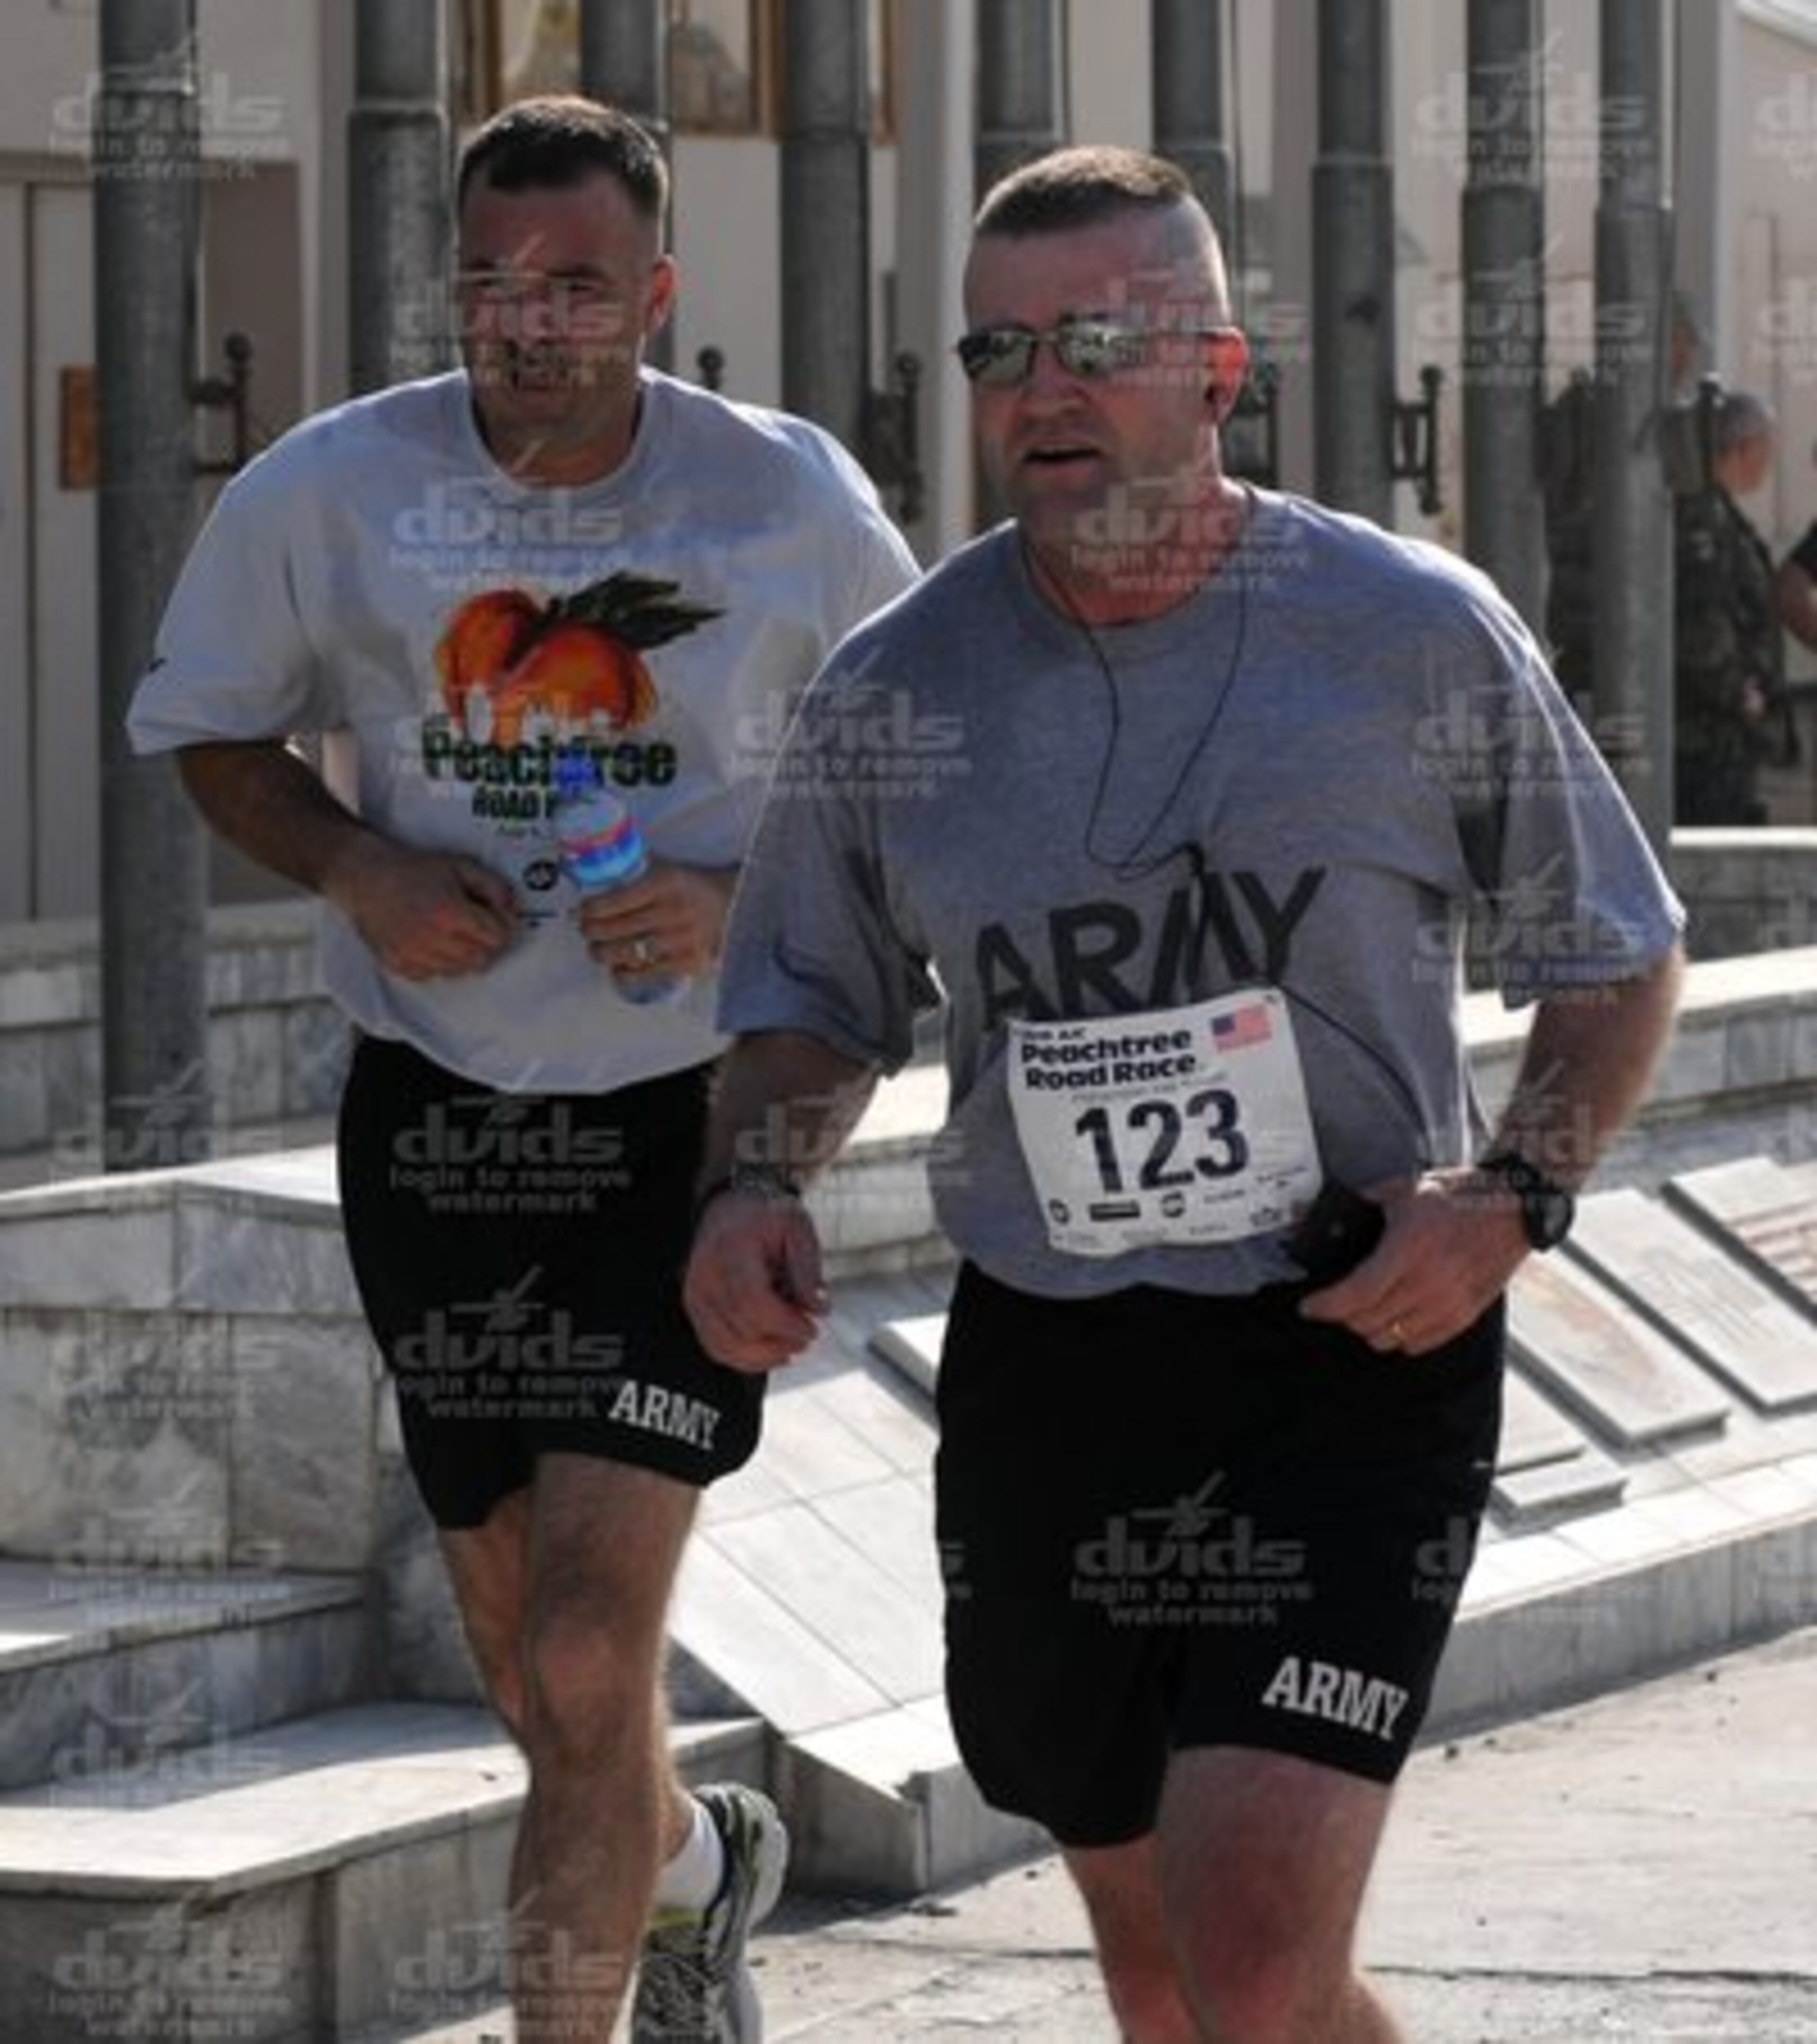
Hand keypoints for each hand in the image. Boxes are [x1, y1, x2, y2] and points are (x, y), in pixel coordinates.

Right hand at [322, 836, 516, 979]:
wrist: (365, 877)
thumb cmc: (413, 870)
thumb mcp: (459, 866)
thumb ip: (492, 886)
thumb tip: (512, 909)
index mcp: (450, 914)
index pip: (497, 937)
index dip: (501, 925)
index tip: (494, 916)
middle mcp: (432, 940)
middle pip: (482, 958)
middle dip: (485, 942)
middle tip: (475, 925)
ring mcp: (413, 956)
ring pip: (460, 971)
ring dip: (464, 955)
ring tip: (451, 931)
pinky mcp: (399, 965)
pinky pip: (433, 976)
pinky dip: (439, 963)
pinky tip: (431, 941)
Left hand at [577, 860, 734, 985]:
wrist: (736, 906)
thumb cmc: (696, 888)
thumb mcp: (668, 869)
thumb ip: (636, 870)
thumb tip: (598, 873)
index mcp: (664, 884)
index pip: (612, 901)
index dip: (589, 910)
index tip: (583, 911)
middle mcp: (671, 912)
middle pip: (612, 929)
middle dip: (590, 931)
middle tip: (585, 930)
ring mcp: (679, 940)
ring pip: (623, 953)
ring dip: (601, 953)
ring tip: (597, 949)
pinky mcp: (686, 963)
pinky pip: (643, 973)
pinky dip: (624, 972)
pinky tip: (618, 967)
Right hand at [683, 1188, 827, 1373]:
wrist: (732, 1206)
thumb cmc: (767, 1216)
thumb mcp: (798, 1228)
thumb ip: (808, 1269)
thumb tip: (819, 1310)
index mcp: (731, 1250)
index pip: (752, 1301)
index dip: (784, 1323)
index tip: (812, 1329)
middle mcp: (705, 1276)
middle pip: (739, 1329)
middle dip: (779, 1341)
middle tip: (808, 1336)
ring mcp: (695, 1295)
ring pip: (724, 1346)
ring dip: (763, 1356)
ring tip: (792, 1345)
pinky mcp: (695, 1309)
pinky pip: (715, 1346)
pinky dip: (745, 1358)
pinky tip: (773, 1352)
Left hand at [1297, 1169, 1527, 1355]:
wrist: (1512, 1207)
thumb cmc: (1460, 1196)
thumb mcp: (1403, 1190)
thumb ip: (1365, 1202)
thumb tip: (1333, 1213)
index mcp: (1408, 1249)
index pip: (1356, 1295)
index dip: (1325, 1306)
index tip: (1309, 1307)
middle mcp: (1428, 1282)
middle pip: (1367, 1321)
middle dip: (1343, 1315)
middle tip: (1336, 1303)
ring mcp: (1448, 1303)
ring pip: (1390, 1338)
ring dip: (1370, 1328)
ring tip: (1365, 1310)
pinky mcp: (1465, 1315)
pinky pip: (1419, 1344)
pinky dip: (1400, 1337)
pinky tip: (1396, 1318)